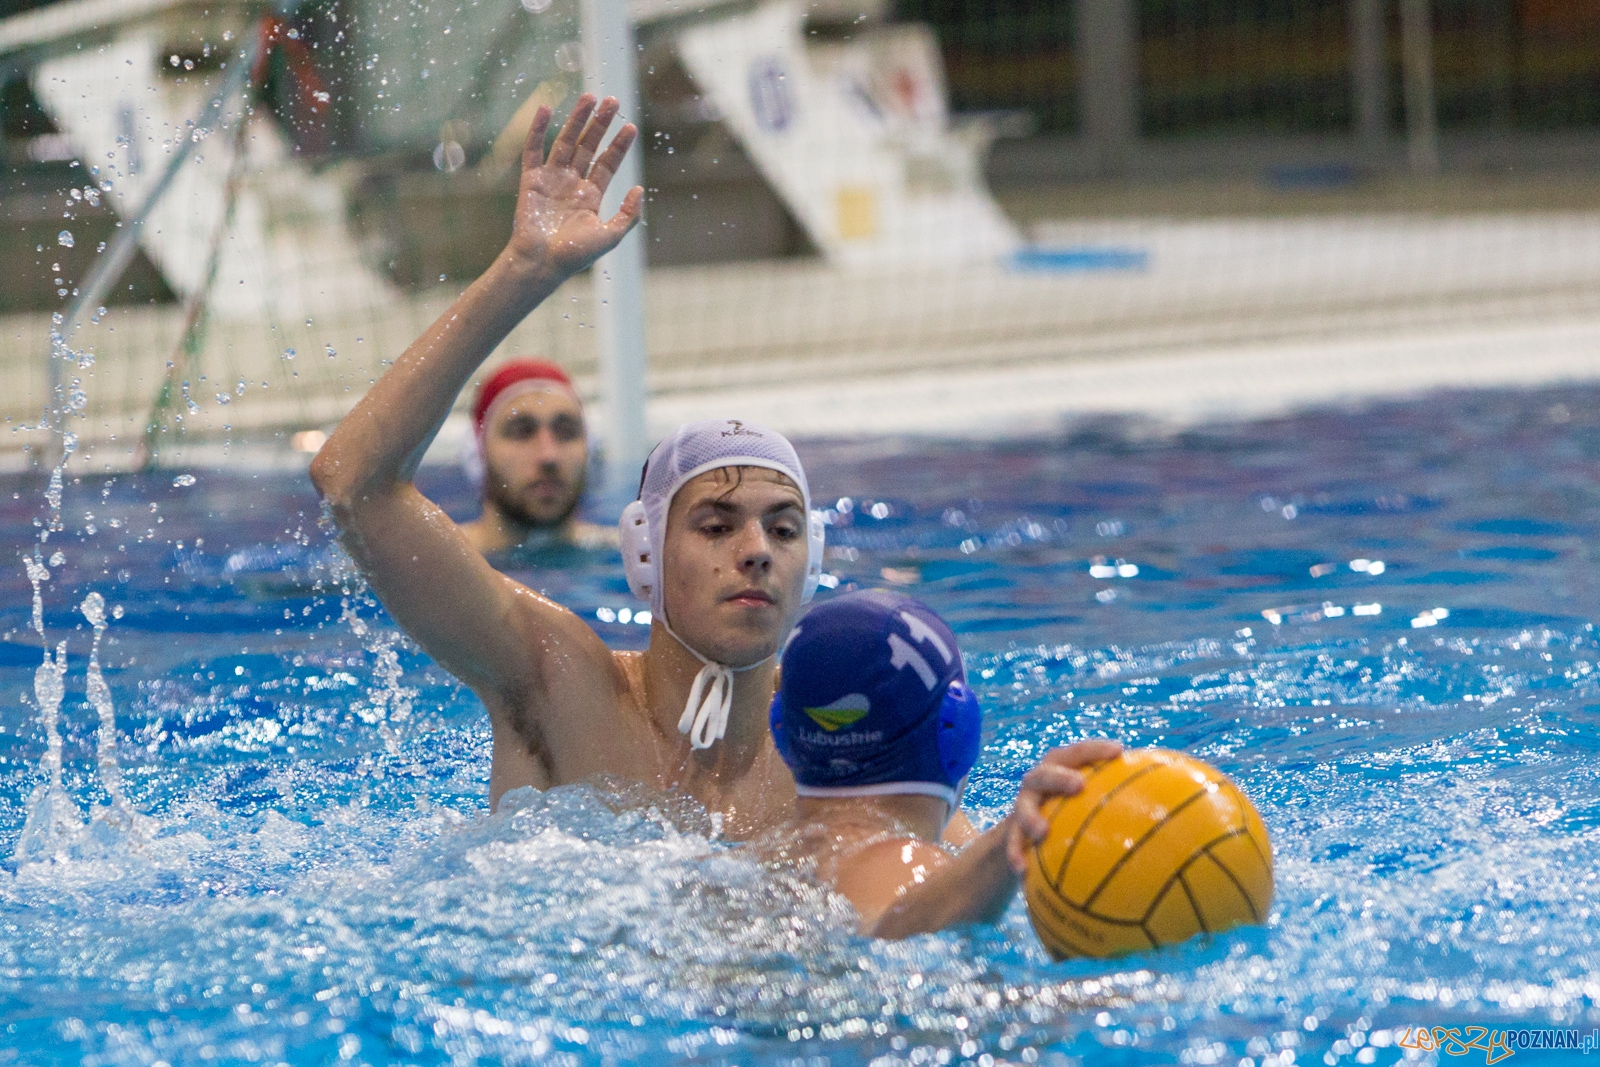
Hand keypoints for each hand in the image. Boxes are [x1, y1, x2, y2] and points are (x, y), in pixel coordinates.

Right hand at [504, 94, 643, 287]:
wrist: (541, 263)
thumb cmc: (575, 254)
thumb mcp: (610, 236)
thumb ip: (628, 214)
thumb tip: (639, 188)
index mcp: (590, 196)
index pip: (607, 163)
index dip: (618, 145)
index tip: (630, 126)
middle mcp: (572, 184)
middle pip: (588, 146)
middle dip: (600, 124)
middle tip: (612, 99)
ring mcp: (551, 179)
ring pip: (565, 142)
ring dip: (577, 119)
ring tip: (589, 96)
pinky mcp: (531, 180)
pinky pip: (534, 149)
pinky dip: (538, 129)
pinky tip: (546, 108)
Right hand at [1005, 739, 1123, 873]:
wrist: (1022, 838)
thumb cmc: (1069, 819)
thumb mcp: (1091, 810)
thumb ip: (1123, 806)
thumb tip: (1175, 815)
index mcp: (1061, 771)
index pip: (1077, 753)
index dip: (1094, 749)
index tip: (1119, 751)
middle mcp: (1039, 785)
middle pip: (1044, 773)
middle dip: (1060, 776)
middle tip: (1079, 785)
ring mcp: (1023, 808)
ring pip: (1022, 808)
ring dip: (1031, 817)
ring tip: (1042, 833)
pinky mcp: (1011, 834)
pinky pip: (1011, 845)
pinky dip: (1016, 856)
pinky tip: (1023, 872)